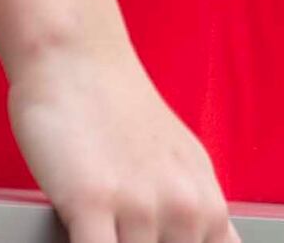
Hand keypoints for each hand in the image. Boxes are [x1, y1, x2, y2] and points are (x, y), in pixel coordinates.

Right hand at [6, 37, 237, 242]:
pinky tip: (76, 232)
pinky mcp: (93, 202)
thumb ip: (195, 214)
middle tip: (120, 226)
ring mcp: (140, 206)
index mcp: (207, 204)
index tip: (161, 239)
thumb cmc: (119, 108)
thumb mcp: (183, 164)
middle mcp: (183, 207)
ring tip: (97, 222)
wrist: (77, 58)